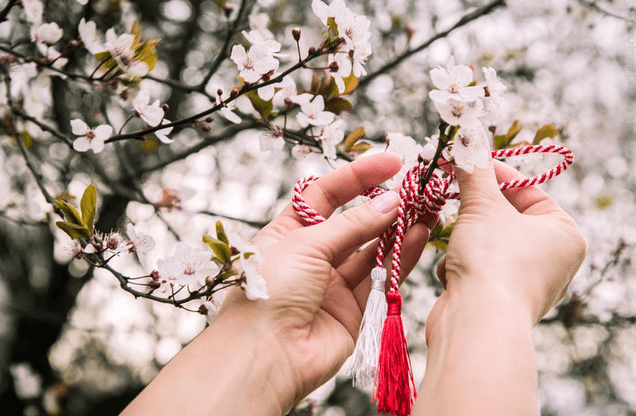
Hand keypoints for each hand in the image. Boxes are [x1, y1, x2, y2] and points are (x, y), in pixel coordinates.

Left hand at [214, 152, 431, 410]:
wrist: (265, 357)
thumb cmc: (269, 293)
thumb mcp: (306, 244)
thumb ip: (352, 225)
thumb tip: (389, 201)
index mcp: (287, 232)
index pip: (325, 194)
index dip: (357, 176)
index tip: (391, 163)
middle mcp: (311, 255)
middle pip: (353, 221)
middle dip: (383, 203)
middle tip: (416, 187)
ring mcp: (332, 283)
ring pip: (372, 248)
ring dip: (399, 228)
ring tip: (428, 207)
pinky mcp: (353, 309)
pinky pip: (381, 276)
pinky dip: (400, 256)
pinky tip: (419, 235)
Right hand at [429, 159, 587, 334]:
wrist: (476, 324)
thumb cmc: (493, 261)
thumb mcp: (482, 205)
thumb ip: (474, 170)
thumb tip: (466, 136)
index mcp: (564, 233)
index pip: (528, 189)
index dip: (493, 173)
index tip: (464, 161)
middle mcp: (552, 259)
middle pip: (504, 216)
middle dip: (473, 209)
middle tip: (449, 190)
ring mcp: (525, 282)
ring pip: (485, 241)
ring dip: (463, 238)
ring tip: (456, 243)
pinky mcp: (497, 299)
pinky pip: (476, 267)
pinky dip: (460, 265)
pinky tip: (455, 275)